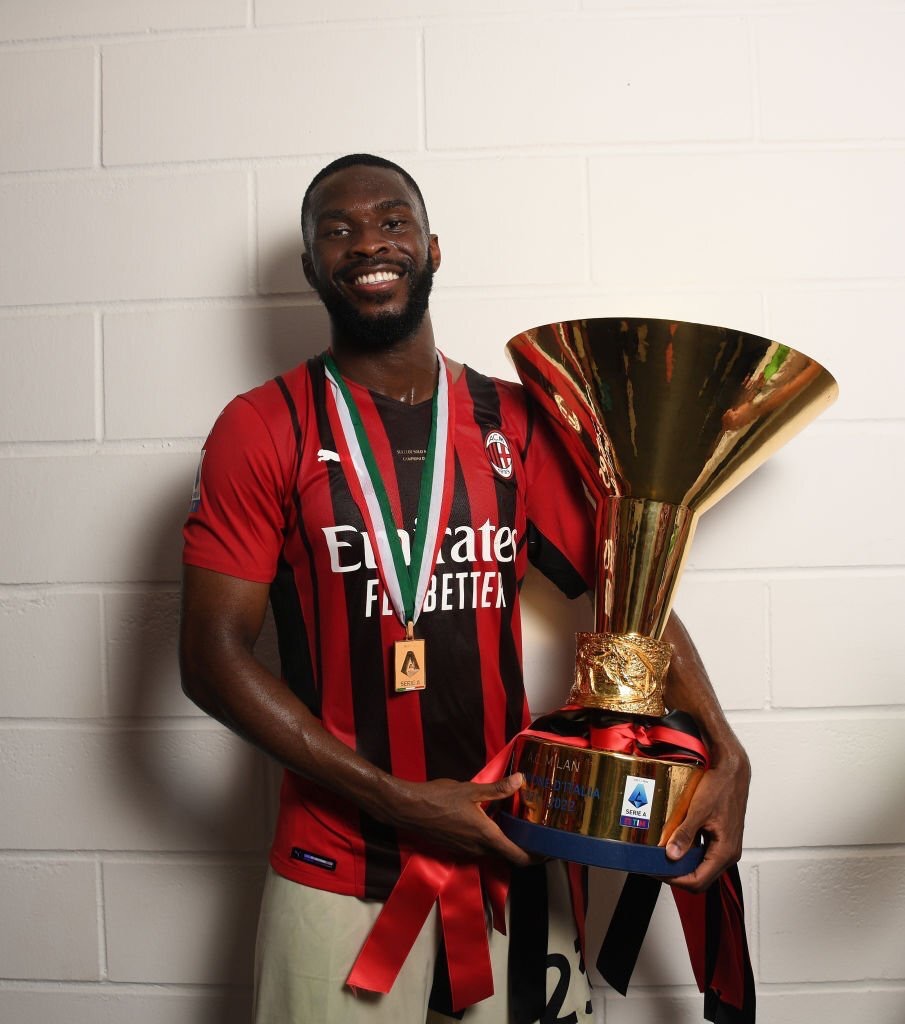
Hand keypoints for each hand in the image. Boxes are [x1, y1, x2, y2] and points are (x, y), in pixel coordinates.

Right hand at [391, 773, 532, 866]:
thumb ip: (497, 789)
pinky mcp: (456, 848)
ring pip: (493, 851)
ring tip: (516, 821)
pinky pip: (480, 847)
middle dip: (523, 846)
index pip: (518, 857)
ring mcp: (465, 851)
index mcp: (486, 837)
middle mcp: (478, 850)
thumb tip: (521, 780)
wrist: (408, 810)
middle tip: (535, 829)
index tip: (549, 850)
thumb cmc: (438, 798)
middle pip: (508, 855)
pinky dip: (490, 838)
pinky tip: (491, 819)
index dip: (536, 857)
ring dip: (505, 840)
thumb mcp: (471, 790)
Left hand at [664, 741, 750, 891]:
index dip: (675, 880)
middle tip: (655, 865)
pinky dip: (687, 851)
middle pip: (699, 877)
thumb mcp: (699, 810)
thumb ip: (685, 834)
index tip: (657, 872)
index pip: (698, 880)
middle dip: (676, 874)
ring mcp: (725, 845)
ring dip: (681, 862)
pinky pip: (702, 852)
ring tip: (661, 855)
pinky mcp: (720, 837)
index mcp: (725, 851)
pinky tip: (673, 841)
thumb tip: (672, 854)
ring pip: (700, 865)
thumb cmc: (721, 787)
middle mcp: (728, 853)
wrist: (732, 771)